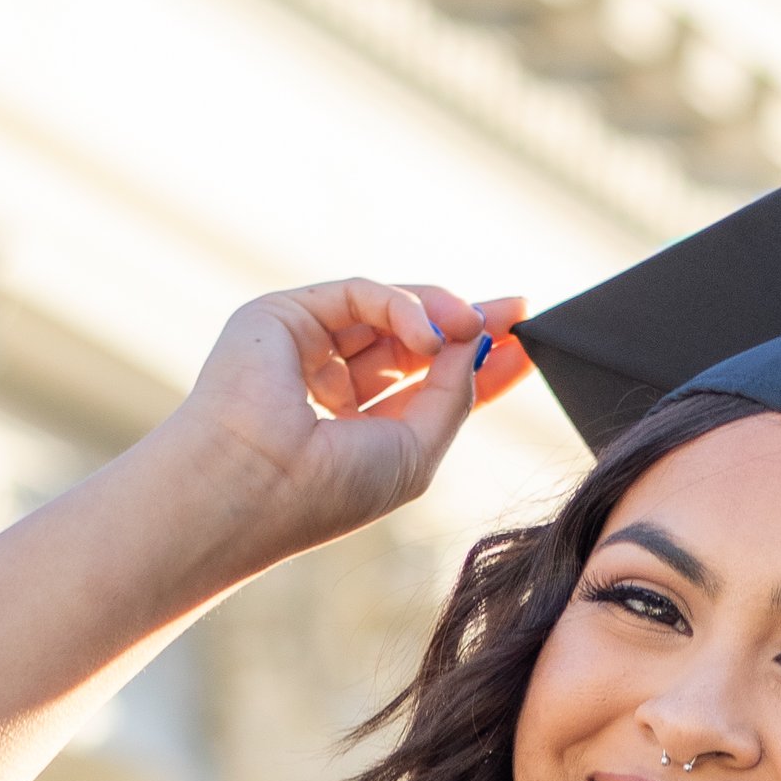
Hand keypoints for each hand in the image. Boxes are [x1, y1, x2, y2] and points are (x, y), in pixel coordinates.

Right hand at [154, 278, 530, 566]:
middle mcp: (332, 385)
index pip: (428, 383)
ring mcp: (306, 347)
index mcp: (361, 429)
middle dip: (468, 324)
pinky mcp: (284, 315)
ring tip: (478, 326)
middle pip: (412, 339)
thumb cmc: (328, 488)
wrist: (255, 485)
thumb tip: (479, 343)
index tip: (525, 346)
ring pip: (387, 311)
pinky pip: (359, 293)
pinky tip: (427, 337)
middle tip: (518, 311)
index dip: (478, 362)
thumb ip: (454, 395)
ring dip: (441, 314)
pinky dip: (401, 307)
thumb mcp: (417, 449)